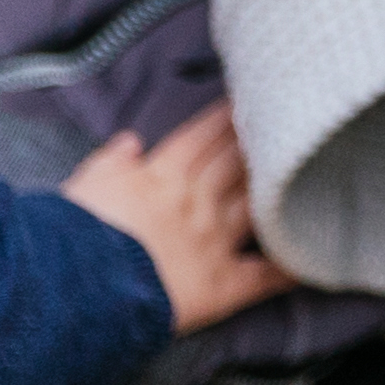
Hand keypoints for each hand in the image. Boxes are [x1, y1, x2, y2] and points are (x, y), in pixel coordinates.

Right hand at [59, 102, 297, 334]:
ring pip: (254, 203)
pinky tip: (313, 260)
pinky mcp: (222, 285)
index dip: (225, 117)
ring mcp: (213, 241)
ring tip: (306, 166)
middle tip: (291, 120)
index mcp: (161, 177)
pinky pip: (262, 276)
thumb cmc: (72, 237)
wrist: (80, 286)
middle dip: (260, 142)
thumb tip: (130, 139)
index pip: (201, 137)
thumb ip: (111, 162)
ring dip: (277, 185)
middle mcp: (195, 202)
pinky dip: (288, 268)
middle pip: (235, 163)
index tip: (248, 98)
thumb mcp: (84, 186)